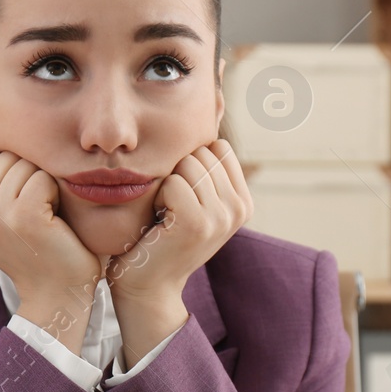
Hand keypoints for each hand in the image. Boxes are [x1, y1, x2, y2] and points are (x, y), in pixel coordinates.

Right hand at [0, 142, 101, 351]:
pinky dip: (56, 193)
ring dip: (43, 185)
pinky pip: (43, 177)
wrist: (56, 294)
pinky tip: (53, 221)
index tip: (15, 199)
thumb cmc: (34, 248)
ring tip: (42, 219)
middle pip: (5, 154)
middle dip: (27, 175)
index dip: (6, 164)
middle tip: (34, 213)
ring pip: (25, 164)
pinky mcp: (23, 216)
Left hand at [106, 139, 252, 303]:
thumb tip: (214, 106)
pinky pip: (173, 182)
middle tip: (171, 209)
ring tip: (166, 215)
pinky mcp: (198, 223)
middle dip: (177, 173)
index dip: (191, 163)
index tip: (183, 196)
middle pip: (202, 152)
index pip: (218, 147)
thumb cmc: (160, 236)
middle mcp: (240, 209)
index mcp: (243, 202)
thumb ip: (207, 169)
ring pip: (188, 164)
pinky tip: (159, 222)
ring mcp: (222, 217)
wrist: (147, 285)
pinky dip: (158, 197)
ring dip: (166, 186)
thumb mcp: (194, 201)